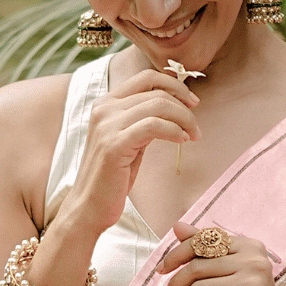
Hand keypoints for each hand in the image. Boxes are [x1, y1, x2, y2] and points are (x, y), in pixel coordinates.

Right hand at [66, 71, 200, 236]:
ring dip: (183, 119)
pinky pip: (154, 126)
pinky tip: (181, 141)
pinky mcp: (114, 144)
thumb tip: (172, 107)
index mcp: (106, 104)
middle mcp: (104, 108)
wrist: (88, 207)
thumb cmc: (111, 178)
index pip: (146, 78)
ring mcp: (107, 124)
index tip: (192, 101)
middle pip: (156, 91)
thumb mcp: (128, 141)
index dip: (174, 85)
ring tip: (193, 136)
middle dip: (184, 106)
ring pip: (158, 105)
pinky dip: (173, 131)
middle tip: (196, 126)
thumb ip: (143, 121)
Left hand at [156, 225, 285, 285]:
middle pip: (199, 266)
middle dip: (176, 282)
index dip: (177, 254)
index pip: (204, 241)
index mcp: (250, 246)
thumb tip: (177, 225)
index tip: (162, 270)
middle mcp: (255, 262)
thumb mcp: (230, 272)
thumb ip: (206, 248)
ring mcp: (255, 285)